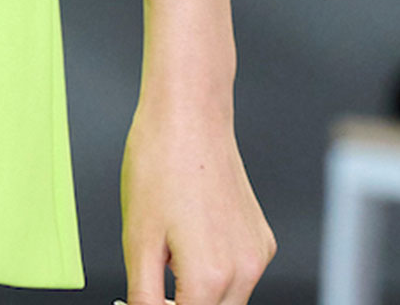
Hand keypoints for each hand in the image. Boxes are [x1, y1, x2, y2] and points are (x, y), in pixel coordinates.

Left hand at [119, 90, 275, 304]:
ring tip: (171, 255)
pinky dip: (216, 271)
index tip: (145, 299)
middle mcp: (245, 270)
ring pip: (228, 300)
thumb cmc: (160, 162)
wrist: (189, 112)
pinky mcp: (262, 237)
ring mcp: (257, 253)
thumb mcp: (137, 239)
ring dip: (200, 294)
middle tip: (154, 282)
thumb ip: (143, 296)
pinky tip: (192, 238)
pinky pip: (240, 274)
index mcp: (211, 276)